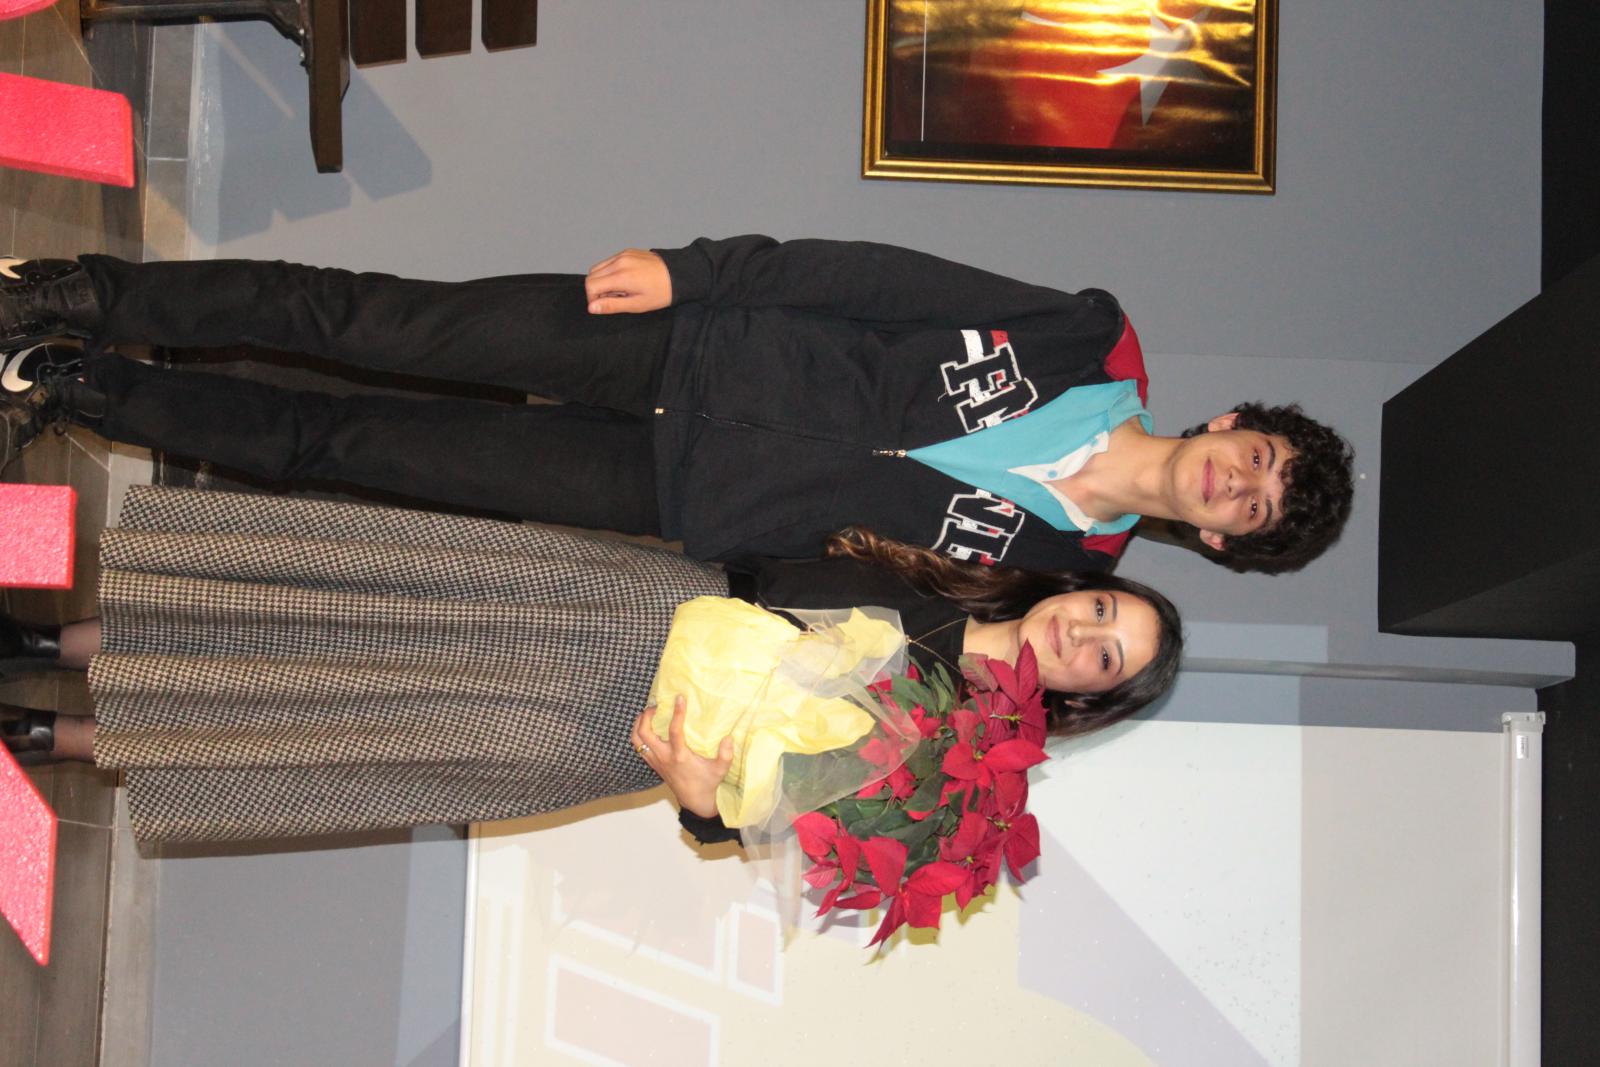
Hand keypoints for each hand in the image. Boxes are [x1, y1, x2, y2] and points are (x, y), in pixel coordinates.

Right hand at [585, 248, 671, 313]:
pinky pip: (609, 262)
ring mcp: (623, 254)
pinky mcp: (627, 251)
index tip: (604, 305)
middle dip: (597, 290)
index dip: (593, 298)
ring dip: (602, 280)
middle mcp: (619, 262)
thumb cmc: (661, 293)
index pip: (591, 285)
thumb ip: (612, 305)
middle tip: (614, 298)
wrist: (678, 274)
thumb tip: (592, 307)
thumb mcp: (637, 304)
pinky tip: (625, 280)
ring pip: (598, 267)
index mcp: (621, 276)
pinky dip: (610, 272)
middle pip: (591, 275)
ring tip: (620, 290)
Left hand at [631, 695, 733, 818]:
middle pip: (645, 733)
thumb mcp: (720, 770)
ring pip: (637, 740)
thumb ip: (726, 755)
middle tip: (657, 706)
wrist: (694, 800)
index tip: (679, 698)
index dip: (677, 713)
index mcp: (680, 756)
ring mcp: (656, 761)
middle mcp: (664, 757)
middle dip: (647, 716)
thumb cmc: (708, 783)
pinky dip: (638, 734)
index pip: (674, 731)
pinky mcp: (653, 764)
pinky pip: (638, 747)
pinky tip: (646, 727)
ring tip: (647, 713)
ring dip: (638, 724)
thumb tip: (728, 738)